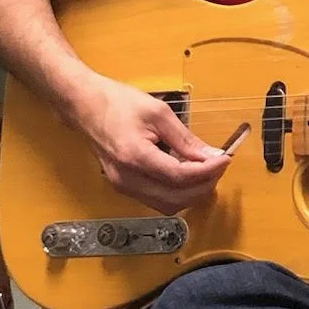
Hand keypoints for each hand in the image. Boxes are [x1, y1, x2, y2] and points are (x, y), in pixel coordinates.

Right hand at [73, 77, 231, 213]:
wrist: (84, 106)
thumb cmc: (116, 103)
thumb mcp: (158, 113)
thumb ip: (185, 138)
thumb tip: (211, 155)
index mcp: (135, 156)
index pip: (180, 176)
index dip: (208, 171)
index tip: (224, 159)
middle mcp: (127, 179)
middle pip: (176, 199)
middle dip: (204, 186)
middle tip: (219, 166)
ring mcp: (123, 186)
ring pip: (167, 205)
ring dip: (191, 193)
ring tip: (206, 171)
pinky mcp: (123, 186)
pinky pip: (156, 200)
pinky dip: (177, 192)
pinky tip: (186, 175)